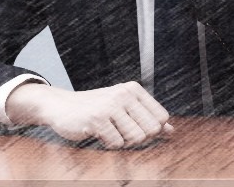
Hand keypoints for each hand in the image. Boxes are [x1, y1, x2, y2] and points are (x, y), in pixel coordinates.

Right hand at [5, 81, 173, 148]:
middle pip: (150, 130)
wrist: (62, 106)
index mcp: (134, 89)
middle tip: (120, 131)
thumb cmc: (96, 109)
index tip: (135, 127)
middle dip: (137, 138)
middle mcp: (124, 93)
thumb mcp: (124, 108)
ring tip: (109, 131)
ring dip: (122, 141)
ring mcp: (110, 105)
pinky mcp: (97, 118)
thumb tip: (171, 130)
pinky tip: (98, 132)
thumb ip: (148, 118)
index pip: (161, 118)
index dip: (151, 130)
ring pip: (135, 138)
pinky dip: (108, 144)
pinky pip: (116, 144)